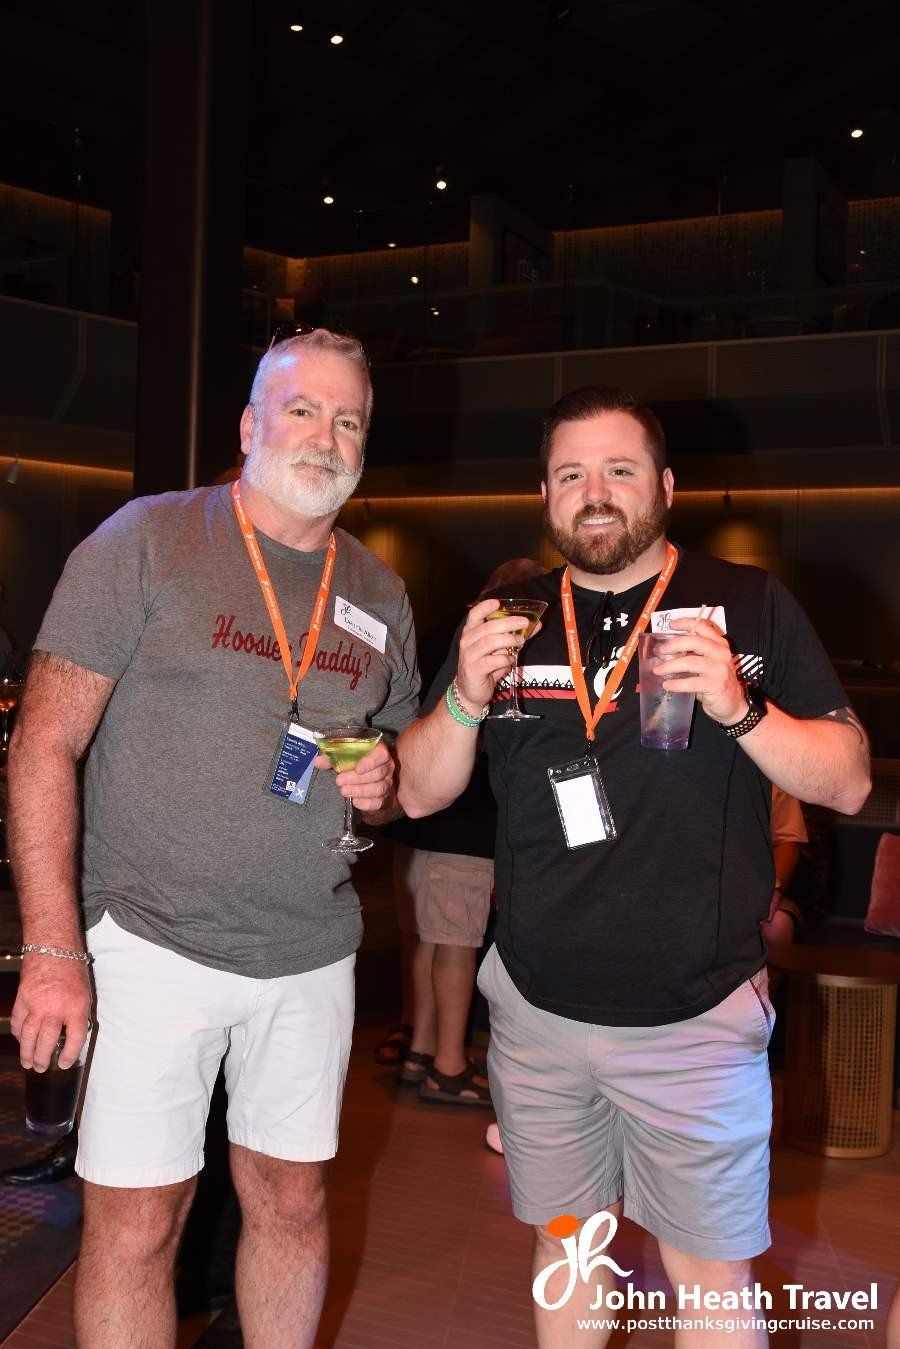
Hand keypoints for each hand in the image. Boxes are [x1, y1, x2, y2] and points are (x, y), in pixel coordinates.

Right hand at [11, 956, 90, 1070]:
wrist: (53, 948)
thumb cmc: (72, 970)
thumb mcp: (84, 993)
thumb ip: (77, 1015)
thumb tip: (71, 1037)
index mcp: (76, 1006)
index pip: (74, 1038)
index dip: (69, 1055)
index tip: (63, 1063)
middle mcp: (56, 1007)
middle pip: (47, 1041)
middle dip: (43, 1058)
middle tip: (41, 1068)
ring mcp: (36, 1004)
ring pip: (29, 1036)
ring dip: (27, 1052)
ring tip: (28, 1063)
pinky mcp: (22, 999)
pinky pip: (18, 1022)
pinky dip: (19, 1034)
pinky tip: (21, 1040)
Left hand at [317, 737, 395, 811]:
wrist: (361, 776)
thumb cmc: (353, 762)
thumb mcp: (341, 756)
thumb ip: (331, 758)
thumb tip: (318, 761)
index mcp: (378, 752)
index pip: (381, 755)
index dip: (370, 762)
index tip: (358, 769)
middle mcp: (386, 767)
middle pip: (378, 773)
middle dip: (357, 779)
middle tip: (340, 781)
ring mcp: (386, 782)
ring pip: (379, 788)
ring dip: (360, 791)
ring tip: (344, 791)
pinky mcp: (383, 797)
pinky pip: (378, 802)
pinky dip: (366, 803)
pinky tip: (355, 801)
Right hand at [454, 597, 536, 710]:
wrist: (471, 692)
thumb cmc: (485, 667)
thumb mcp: (500, 649)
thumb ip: (515, 636)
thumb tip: (536, 624)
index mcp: (471, 632)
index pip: (474, 615)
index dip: (485, 607)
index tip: (498, 603)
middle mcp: (467, 641)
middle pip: (488, 627)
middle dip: (508, 623)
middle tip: (524, 622)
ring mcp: (469, 655)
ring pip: (490, 641)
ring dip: (509, 640)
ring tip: (520, 642)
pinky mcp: (473, 670)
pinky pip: (492, 661)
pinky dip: (505, 659)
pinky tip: (510, 660)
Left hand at [651, 617, 748, 726]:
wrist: (732, 704)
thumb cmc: (715, 681)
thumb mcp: (707, 662)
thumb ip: (693, 653)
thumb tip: (666, 650)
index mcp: (719, 644)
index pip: (703, 626)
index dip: (686, 623)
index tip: (671, 624)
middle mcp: (721, 653)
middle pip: (695, 642)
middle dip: (674, 644)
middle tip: (660, 651)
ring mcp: (720, 669)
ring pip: (691, 662)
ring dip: (671, 665)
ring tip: (658, 670)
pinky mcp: (716, 685)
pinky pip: (692, 682)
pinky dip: (677, 683)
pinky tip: (667, 685)